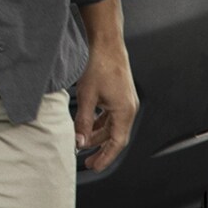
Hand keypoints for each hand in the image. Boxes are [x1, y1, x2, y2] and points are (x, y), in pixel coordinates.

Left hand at [72, 0, 135, 170]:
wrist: (105, 42)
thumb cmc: (100, 64)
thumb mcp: (87, 96)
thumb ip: (83, 122)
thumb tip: (79, 142)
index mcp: (125, 110)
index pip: (117, 143)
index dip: (106, 157)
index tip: (95, 166)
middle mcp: (129, 107)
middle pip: (116, 136)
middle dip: (101, 149)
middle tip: (88, 161)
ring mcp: (125, 100)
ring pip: (112, 126)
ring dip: (99, 136)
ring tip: (84, 143)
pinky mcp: (119, 94)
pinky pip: (111, 115)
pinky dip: (100, 123)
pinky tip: (88, 125)